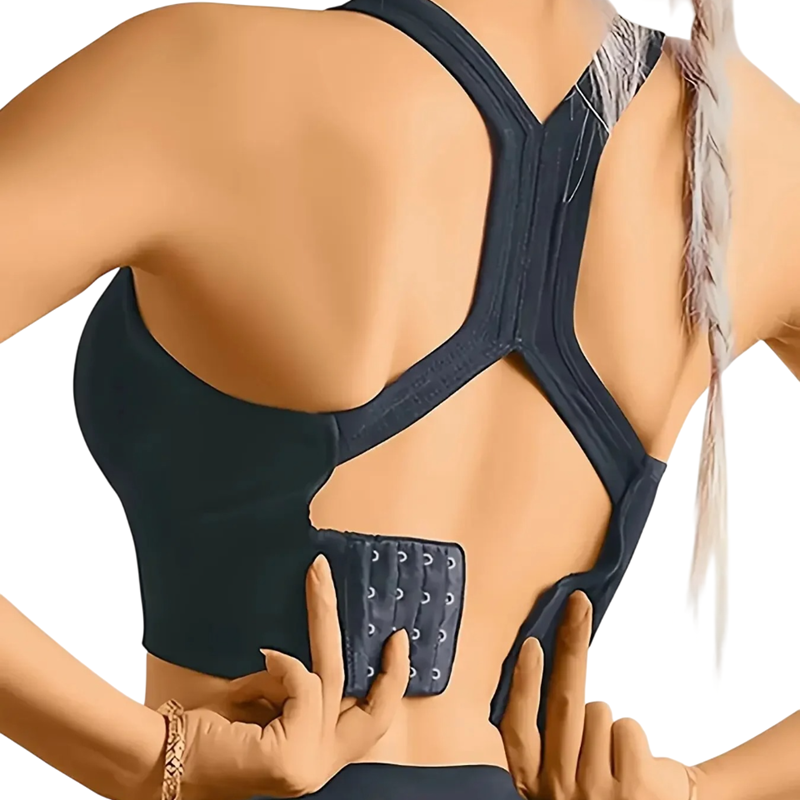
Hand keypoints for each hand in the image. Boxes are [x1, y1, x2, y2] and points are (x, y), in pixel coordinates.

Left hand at [175, 554, 410, 799]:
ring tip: (316, 576)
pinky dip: (285, 662)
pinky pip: (306, 684)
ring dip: (324, 617)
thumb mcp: (267, 700)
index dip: (391, 684)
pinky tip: (262, 654)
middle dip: (394, 668)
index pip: (370, 723)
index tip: (397, 642)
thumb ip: (296, 686)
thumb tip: (309, 653)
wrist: (161, 756)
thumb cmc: (208, 726)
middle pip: (376, 713)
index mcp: (316, 753)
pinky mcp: (290, 757)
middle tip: (397, 629)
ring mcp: (308, 767)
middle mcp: (320, 767)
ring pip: (333, 678)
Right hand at [500, 590, 699, 799]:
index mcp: (532, 787)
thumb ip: (548, 750)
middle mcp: (556, 791)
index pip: (519, 725)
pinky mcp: (631, 789)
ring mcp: (594, 792)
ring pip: (599, 714)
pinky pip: (627, 729)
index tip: (531, 644)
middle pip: (562, 702)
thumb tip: (542, 679)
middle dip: (570, 644)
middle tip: (579, 605)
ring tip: (615, 762)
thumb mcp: (558, 789)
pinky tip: (637, 769)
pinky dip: (634, 738)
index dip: (523, 681)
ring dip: (609, 725)